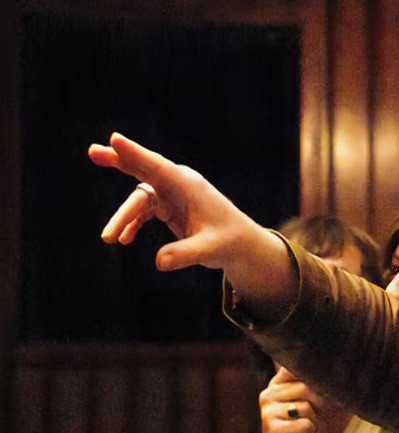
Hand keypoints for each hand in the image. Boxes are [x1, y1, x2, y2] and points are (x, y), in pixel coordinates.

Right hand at [87, 132, 294, 319]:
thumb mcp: (209, 250)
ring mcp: (172, 195)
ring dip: (123, 217)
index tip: (115, 139)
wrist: (240, 245)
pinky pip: (144, 212)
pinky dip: (133, 224)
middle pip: (144, 169)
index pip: (158, 166)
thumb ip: (185, 255)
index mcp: (188, 185)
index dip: (135, 153)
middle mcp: (178, 185)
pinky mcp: (169, 207)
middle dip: (119, 160)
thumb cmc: (228, 242)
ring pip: (139, 200)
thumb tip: (159, 263)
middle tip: (93, 151)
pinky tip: (124, 240)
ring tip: (108, 239)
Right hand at [260, 367, 326, 432]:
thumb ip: (322, 385)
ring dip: (315, 421)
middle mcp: (268, 394)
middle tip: (316, 419)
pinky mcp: (272, 430)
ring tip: (306, 431)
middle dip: (321, 404)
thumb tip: (345, 369)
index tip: (330, 389)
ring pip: (307, 406)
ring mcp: (267, 412)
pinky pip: (306, 424)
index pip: (299, 366)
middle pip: (307, 387)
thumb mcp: (316, 405)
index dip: (320, 377)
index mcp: (277, 384)